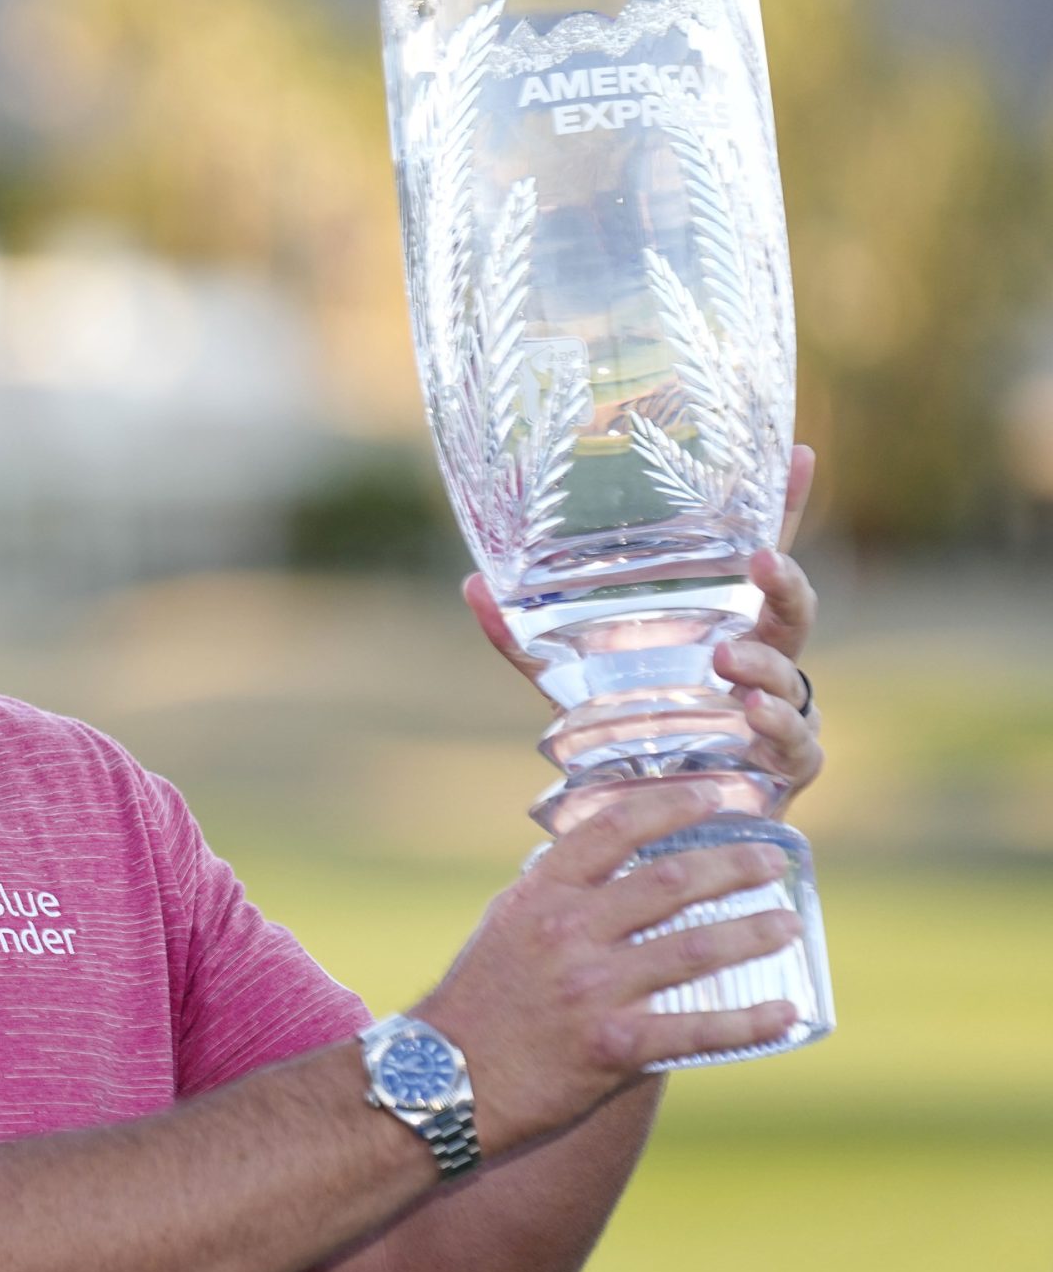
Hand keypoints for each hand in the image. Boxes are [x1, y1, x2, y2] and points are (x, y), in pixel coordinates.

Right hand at [413, 783, 801, 1153]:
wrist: (441, 1080)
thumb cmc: (476, 1002)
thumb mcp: (504, 927)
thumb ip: (556, 895)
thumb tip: (612, 866)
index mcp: (540, 895)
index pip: (614, 829)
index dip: (673, 804)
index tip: (716, 793)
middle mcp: (567, 932)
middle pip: (670, 882)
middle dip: (734, 866)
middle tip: (773, 861)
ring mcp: (591, 990)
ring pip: (694, 949)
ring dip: (752, 933)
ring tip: (788, 924)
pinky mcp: (611, 1047)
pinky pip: (695, 1029)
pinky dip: (748, 1021)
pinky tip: (786, 1012)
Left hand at [463, 444, 823, 804]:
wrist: (647, 820)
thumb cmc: (623, 734)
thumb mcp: (570, 679)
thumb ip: (524, 638)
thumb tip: (473, 584)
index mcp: (723, 626)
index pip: (756, 562)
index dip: (779, 506)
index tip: (795, 452)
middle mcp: (762, 663)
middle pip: (793, 611)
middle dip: (786, 583)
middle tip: (761, 561)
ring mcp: (781, 713)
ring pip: (791, 676)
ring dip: (763, 664)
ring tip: (726, 656)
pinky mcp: (784, 768)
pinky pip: (798, 744)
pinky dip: (778, 728)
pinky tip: (749, 713)